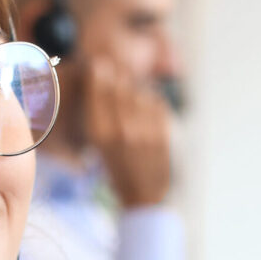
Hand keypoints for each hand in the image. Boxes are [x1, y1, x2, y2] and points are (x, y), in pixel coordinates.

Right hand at [83, 57, 172, 207]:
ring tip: (130, 99)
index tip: (98, 65)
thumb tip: (102, 69)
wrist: (143, 195)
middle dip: (117, 76)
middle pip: (119, 85)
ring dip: (134, 89)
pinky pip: (155, 101)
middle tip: (115, 71)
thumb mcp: (98, 144)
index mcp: (100, 134)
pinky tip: (144, 111)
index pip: (98, 89)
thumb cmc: (116, 168)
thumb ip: (98, 111)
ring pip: (139, 91)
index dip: (99, 73)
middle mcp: (121, 130)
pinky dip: (149, 101)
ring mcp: (144, 130)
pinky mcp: (162, 131)